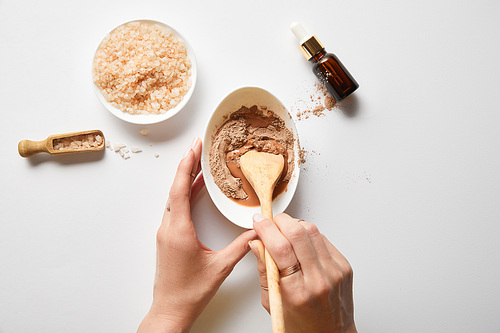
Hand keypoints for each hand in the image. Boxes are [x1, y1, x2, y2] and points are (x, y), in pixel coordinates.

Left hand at [138, 137, 257, 332]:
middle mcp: (168, 227)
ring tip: (201, 164)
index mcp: (179, 230)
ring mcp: (166, 232)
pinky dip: (185, 194)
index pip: (179, 189)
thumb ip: (241, 246)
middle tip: (199, 148)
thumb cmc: (190, 292)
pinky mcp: (167, 238)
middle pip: (175, 188)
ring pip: (174, 198)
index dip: (187, 165)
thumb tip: (257, 231)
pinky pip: (175, 208)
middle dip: (187, 165)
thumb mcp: (220, 267)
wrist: (170, 310)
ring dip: (185, 179)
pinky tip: (196, 190)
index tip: (194, 148)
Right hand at [249, 213, 356, 332]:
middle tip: (270, 223)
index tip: (258, 221)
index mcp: (297, 291)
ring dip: (294, 225)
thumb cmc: (301, 324)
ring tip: (284, 232)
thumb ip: (264, 269)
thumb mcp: (273, 301)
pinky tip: (301, 243)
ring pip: (312, 231)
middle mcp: (318, 279)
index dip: (266, 228)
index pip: (279, 248)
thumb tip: (256, 242)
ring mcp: (334, 271)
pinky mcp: (343, 265)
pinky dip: (308, 235)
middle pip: (297, 233)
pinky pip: (323, 238)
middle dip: (279, 221)